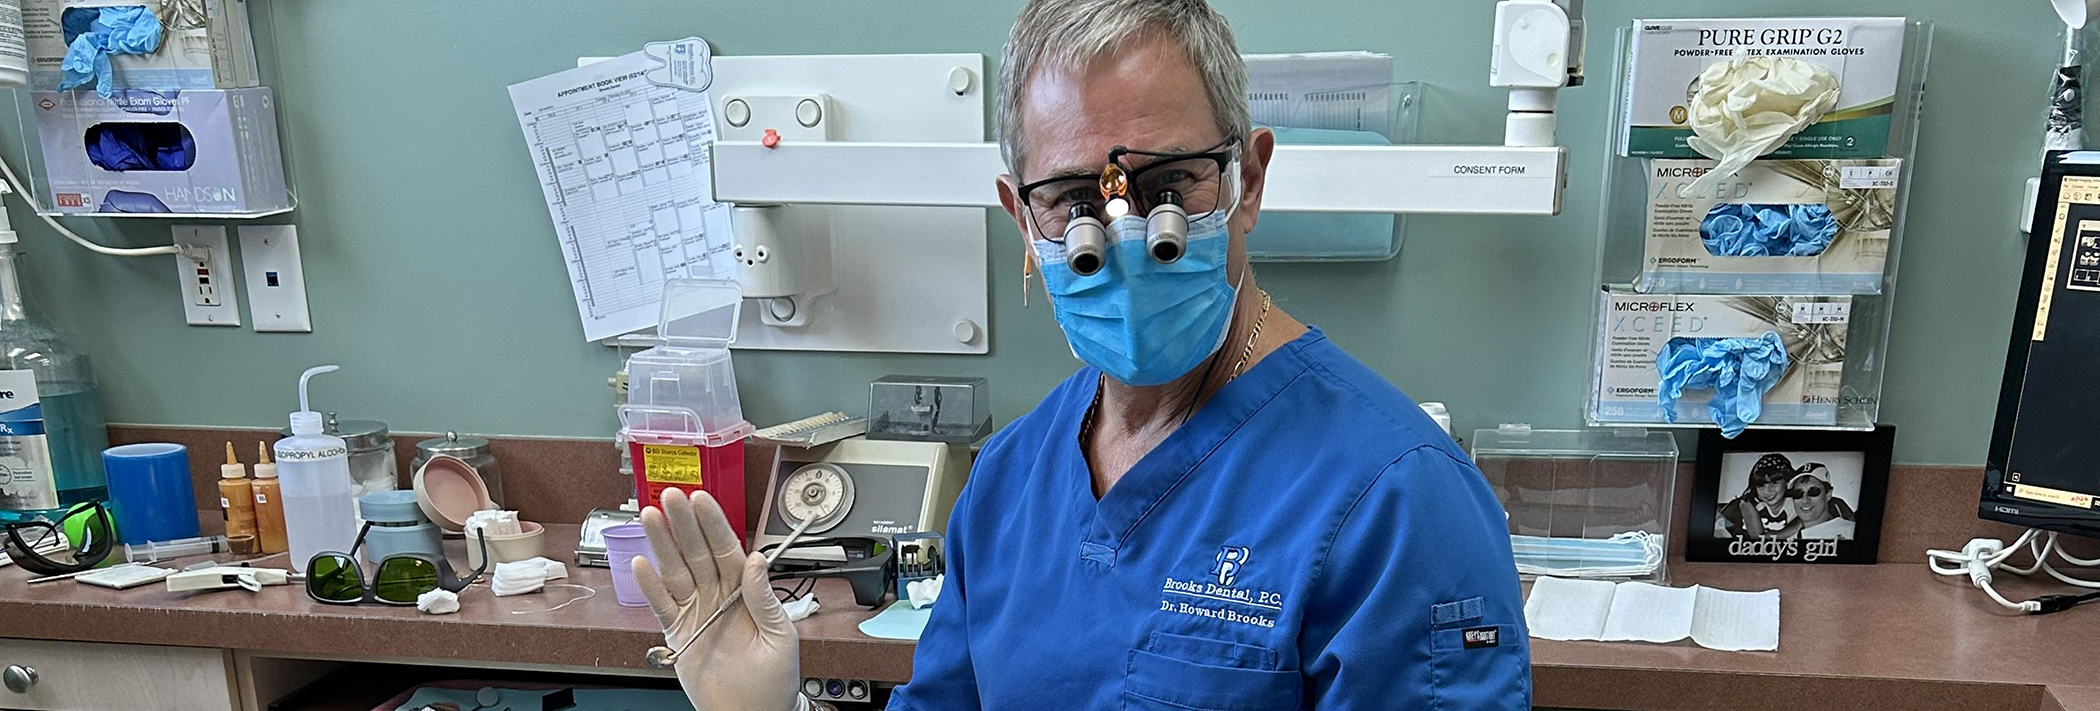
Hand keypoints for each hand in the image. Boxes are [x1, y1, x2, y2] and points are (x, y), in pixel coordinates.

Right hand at [635, 488, 800, 710]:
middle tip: (670, 496)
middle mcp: (718, 596)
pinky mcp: (678, 633)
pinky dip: (649, 586)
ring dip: (662, 544)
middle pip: (697, 552)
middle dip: (683, 523)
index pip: (727, 549)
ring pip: (676, 571)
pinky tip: (640, 564)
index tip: (702, 499)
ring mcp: (696, 612)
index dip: (714, 523)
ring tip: (650, 516)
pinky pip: (661, 605)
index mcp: (745, 592)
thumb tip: (757, 561)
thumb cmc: (775, 678)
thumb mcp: (780, 635)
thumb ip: (764, 598)